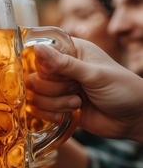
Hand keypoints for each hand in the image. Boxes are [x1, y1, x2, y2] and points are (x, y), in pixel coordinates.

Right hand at [26, 37, 142, 142]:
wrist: (135, 119)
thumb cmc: (122, 89)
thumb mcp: (94, 75)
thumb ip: (64, 63)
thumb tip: (38, 48)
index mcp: (70, 52)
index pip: (39, 54)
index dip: (44, 67)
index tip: (62, 75)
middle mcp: (60, 69)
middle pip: (34, 78)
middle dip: (54, 89)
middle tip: (76, 90)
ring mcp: (58, 89)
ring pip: (35, 96)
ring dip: (56, 103)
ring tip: (78, 103)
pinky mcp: (57, 107)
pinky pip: (38, 111)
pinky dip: (52, 115)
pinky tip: (70, 114)